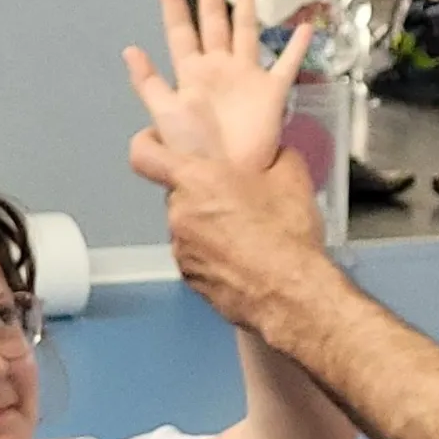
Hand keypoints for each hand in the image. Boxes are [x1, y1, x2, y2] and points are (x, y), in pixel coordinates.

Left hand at [122, 0, 311, 168]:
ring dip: (246, 6)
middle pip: (213, 21)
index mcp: (191, 73)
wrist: (228, 176)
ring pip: (246, 32)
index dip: (173, 4)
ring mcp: (246, 79)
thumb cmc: (194, 150)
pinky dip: (296, 49)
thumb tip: (129, 50)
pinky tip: (304, 29)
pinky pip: (286, 66)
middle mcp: (218, 70)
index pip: (179, 30)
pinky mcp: (271, 93)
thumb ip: (147, 83)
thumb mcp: (164, 115)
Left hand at [128, 129, 329, 330]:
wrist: (289, 296)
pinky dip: (215, 257)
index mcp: (196, 181)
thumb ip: (275, 157)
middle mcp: (179, 214)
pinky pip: (197, 259)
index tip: (158, 142)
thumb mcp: (293, 179)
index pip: (145, 154)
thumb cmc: (284, 237)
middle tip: (235, 196)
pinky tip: (245, 261)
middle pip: (178, 194)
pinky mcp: (192, 281)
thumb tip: (275, 155)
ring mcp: (182, 251)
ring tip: (248, 235)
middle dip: (202, 194)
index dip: (148, 144)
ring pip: (189, 229)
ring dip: (210, 228)